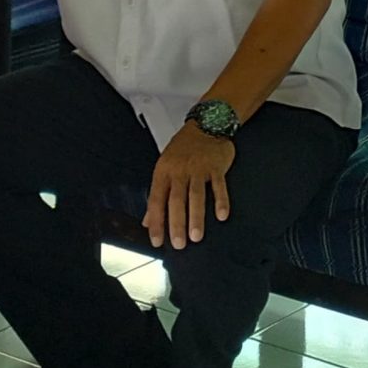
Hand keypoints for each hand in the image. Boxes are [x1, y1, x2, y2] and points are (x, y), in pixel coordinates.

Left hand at [145, 124, 234, 248]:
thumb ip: (157, 195)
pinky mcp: (215, 167)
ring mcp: (198, 168)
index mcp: (163, 171)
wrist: (206, 124)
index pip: (156, 200)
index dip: (156, 222)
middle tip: (178, 243)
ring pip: (195, 195)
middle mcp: (179, 170)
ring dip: (196, 217)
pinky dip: (220, 201)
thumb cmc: (183, 148)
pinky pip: (218, 186)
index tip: (157, 240)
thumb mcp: (165, 167)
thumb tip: (147, 220)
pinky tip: (221, 215)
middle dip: (176, 223)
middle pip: (176, 200)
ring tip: (196, 236)